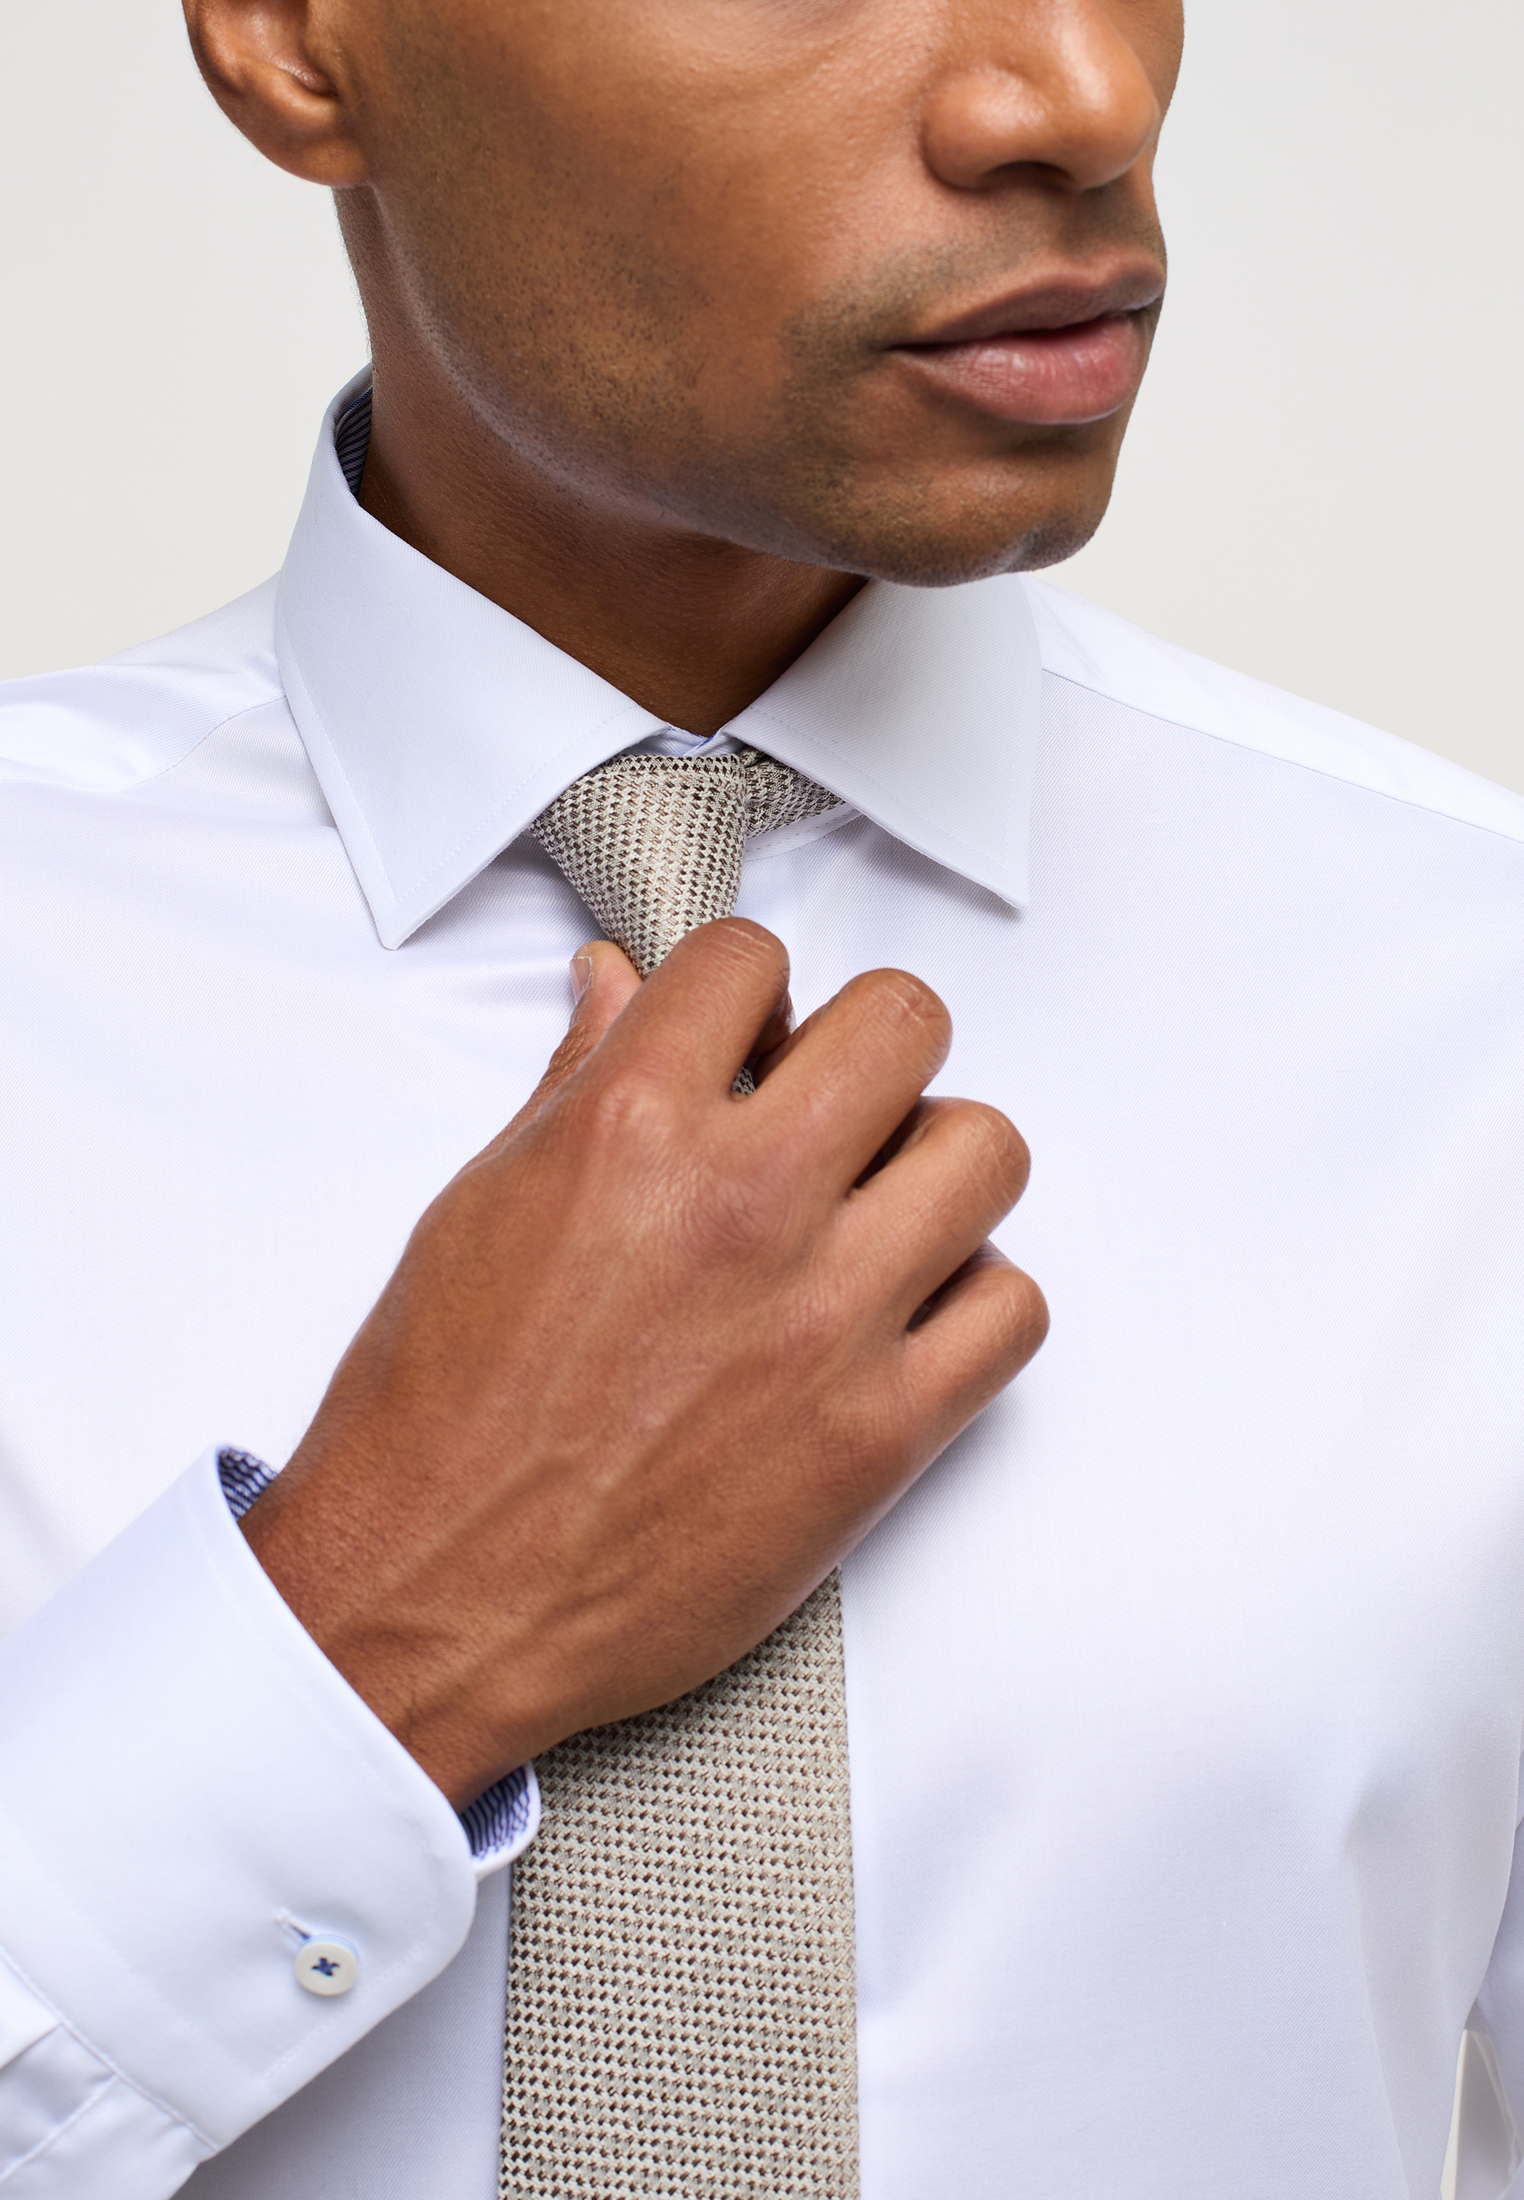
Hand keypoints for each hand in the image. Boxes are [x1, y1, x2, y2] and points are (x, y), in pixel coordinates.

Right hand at [241, 920, 1046, 1805]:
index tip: (744, 1034)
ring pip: (987, 1152)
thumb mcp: (480, 1210)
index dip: (748, 988)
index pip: (750, 958)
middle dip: (863, 1046)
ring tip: (879, 1208)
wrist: (437, 1599)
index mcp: (628, 1131)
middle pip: (903, 1024)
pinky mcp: (880, 1432)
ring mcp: (826, 1319)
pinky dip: (973, 1300)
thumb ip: (573, 1083)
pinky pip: (1012, 1310)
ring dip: (938, 1162)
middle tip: (829, 1104)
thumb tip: (615, 983)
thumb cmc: (437, 1418)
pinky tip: (904, 1315)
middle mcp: (742, 1205)